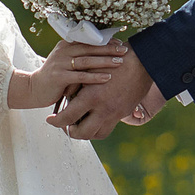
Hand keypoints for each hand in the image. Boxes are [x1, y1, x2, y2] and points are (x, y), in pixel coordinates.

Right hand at [6, 40, 127, 110]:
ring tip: (120, 63)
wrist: (34, 89)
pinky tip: (107, 78)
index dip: (106, 41)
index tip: (121, 44)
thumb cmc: (55, 77)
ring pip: (87, 60)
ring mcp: (60, 63)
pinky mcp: (59, 76)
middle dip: (109, 49)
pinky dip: (95, 77)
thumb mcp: (66, 63)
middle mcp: (63, 51)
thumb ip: (80, 56)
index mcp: (66, 45)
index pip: (89, 40)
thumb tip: (105, 53)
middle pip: (90, 47)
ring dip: (105, 61)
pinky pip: (80, 75)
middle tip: (125, 51)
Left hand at [48, 49, 163, 138]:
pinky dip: (98, 128)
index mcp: (92, 97)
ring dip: (86, 133)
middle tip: (65, 126)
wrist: (143, 61)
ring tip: (78, 125)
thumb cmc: (114, 60)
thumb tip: (65, 96)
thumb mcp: (91, 70)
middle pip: (82, 133)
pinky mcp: (124, 113)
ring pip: (96, 134)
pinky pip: (108, 128)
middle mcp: (103, 109)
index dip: (56, 122)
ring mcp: (115, 113)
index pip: (68, 117)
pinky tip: (93, 120)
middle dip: (70, 132)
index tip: (51, 120)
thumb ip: (77, 85)